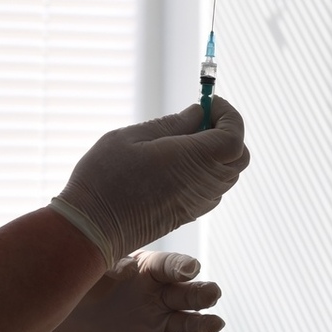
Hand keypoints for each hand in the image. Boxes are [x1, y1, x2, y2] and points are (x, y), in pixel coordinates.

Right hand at [48, 96, 249, 265]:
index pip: (235, 135)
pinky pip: (212, 187)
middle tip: (196, 119)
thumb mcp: (132, 137)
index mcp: (194, 160)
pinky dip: (205, 170)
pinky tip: (175, 163)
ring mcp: (198, 203)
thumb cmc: (105, 179)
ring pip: (228, 173)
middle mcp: (204, 184)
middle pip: (238, 155)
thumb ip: (172, 124)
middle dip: (226, 131)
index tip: (206, 103)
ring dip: (215, 151)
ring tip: (180, 140)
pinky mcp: (189, 214)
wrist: (93, 229)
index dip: (227, 114)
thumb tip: (198, 114)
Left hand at [48, 251, 223, 331]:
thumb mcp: (94, 270)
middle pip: (187, 292)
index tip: (191, 269)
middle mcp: (159, 291)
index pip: (170, 265)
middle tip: (213, 294)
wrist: (69, 314)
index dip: (182, 266)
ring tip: (216, 325)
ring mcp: (158, 317)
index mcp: (148, 267)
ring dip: (203, 323)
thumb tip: (128, 271)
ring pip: (187, 321)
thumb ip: (111, 268)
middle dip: (202, 293)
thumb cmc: (84, 282)